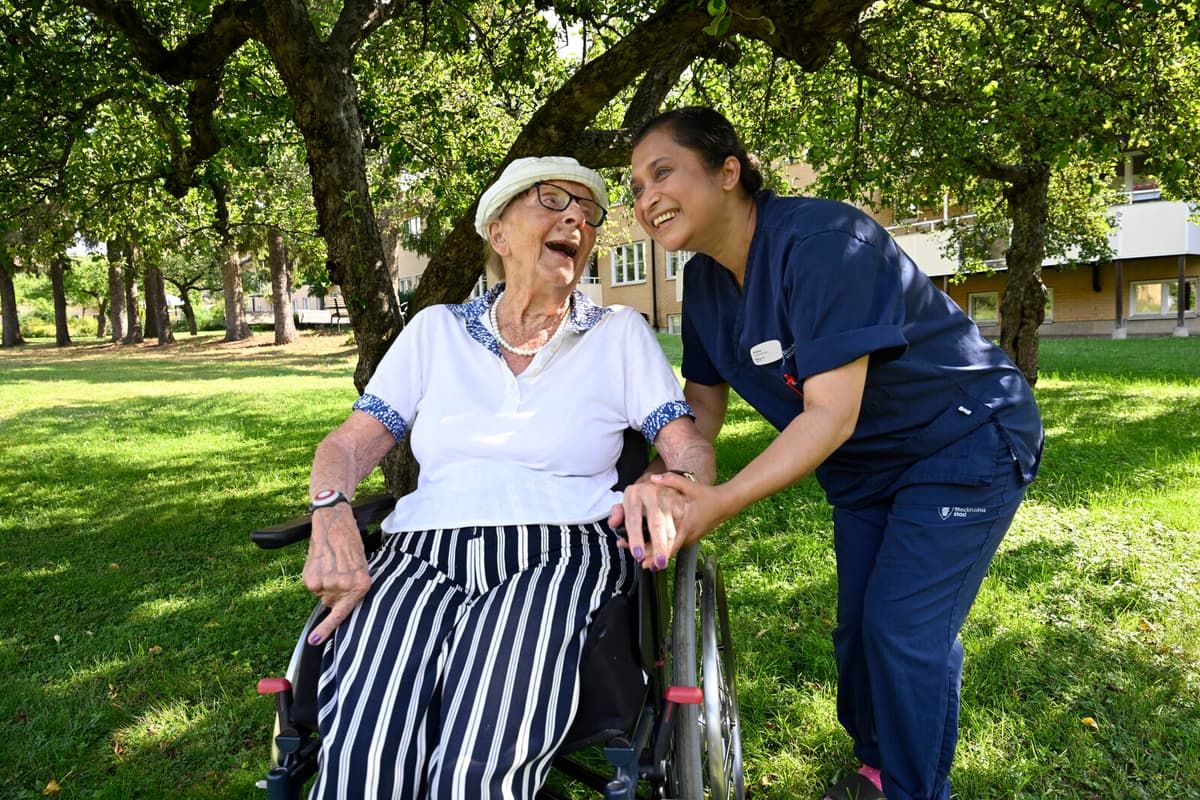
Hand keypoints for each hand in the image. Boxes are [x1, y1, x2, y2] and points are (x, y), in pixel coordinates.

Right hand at [302, 505, 371, 645]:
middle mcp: (345, 587)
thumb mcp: (360, 565)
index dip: (327, 629)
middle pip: (332, 602)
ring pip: (321, 594)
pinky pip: (311, 586)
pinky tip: (321, 562)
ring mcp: (327, 584)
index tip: (314, 641)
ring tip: (330, 563)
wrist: (335, 522)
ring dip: (324, 582)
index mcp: (361, 585)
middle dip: (333, 591)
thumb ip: (352, 587)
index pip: (343, 613)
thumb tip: (333, 606)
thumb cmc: (350, 543)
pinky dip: (314, 576)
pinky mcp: (312, 580)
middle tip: (338, 570)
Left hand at [609, 476, 706, 571]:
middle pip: (668, 551)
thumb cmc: (708, 496)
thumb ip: (672, 480)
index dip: (656, 552)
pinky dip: (665, 548)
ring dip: (658, 554)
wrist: (725, 503)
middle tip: (639, 562)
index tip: (644, 558)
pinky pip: (675, 545)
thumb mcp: (690, 486)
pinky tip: (655, 550)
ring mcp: (690, 538)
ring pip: (671, 549)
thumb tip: (654, 478)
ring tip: (644, 560)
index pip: (670, 544)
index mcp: (686, 525)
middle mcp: (688, 535)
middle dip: (653, 557)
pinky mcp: (690, 537)